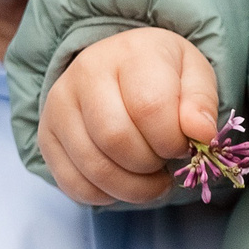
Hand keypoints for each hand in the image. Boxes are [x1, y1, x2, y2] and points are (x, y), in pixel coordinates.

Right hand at [36, 27, 219, 205]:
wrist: (121, 68)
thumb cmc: (163, 75)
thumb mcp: (194, 76)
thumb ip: (201, 103)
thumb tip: (201, 133)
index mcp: (130, 52)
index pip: (150, 107)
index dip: (173, 140)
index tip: (183, 144)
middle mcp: (86, 73)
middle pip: (116, 139)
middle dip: (150, 165)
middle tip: (163, 162)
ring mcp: (60, 104)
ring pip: (93, 166)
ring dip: (131, 188)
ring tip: (150, 178)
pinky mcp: (47, 135)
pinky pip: (73, 184)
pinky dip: (104, 195)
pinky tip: (122, 182)